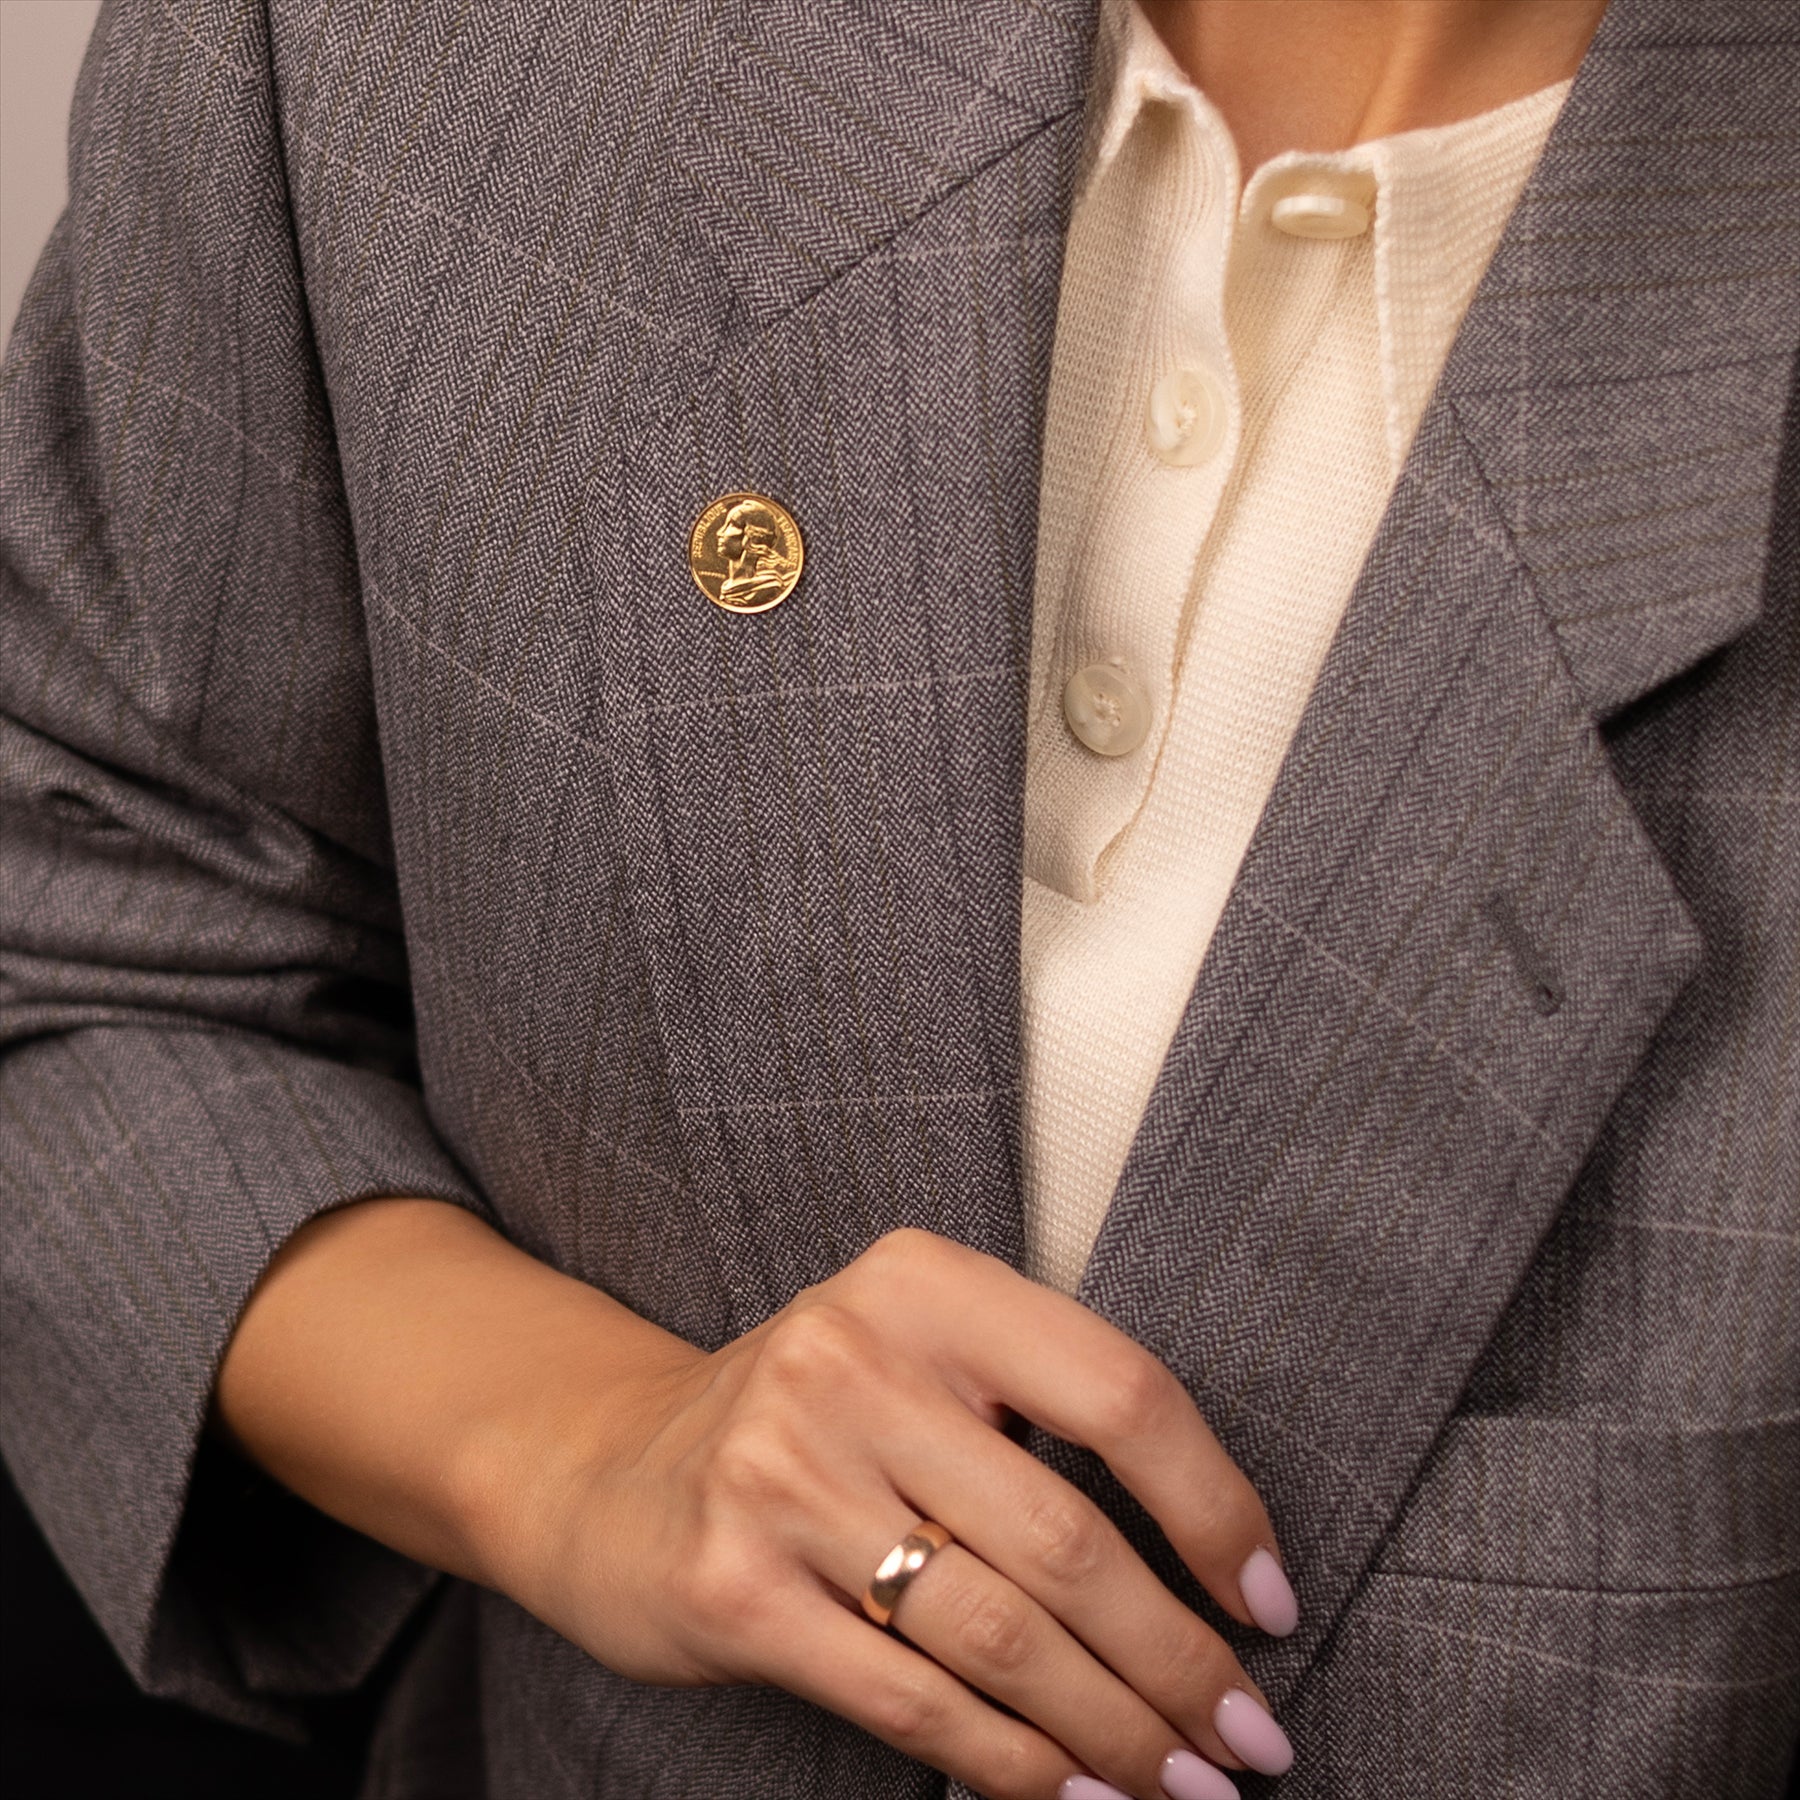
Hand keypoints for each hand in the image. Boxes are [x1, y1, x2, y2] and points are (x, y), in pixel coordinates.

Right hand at [511, 1229, 1296, 1799]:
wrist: (611, 1467)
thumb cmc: (814, 1420)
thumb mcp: (919, 1360)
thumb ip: (1039, 1419)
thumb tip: (1218, 1568)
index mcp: (923, 1282)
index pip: (1119, 1392)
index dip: (1216, 1508)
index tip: (1269, 1603)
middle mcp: (850, 1359)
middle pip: (1068, 1539)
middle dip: (1179, 1660)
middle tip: (1249, 1737)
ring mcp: (781, 1471)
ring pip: (1001, 1636)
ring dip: (1114, 1732)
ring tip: (1182, 1780)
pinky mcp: (732, 1586)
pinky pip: (914, 1700)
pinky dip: (1014, 1766)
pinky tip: (1073, 1793)